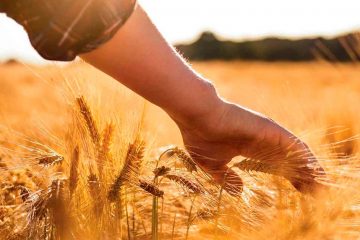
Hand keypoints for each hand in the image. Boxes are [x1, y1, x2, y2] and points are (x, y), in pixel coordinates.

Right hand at [176, 99, 324, 194]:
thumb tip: (240, 191)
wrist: (198, 116)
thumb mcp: (213, 165)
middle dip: (304, 176)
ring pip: (296, 153)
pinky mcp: (270, 129)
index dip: (289, 177)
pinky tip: (315, 172)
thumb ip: (227, 178)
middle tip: (317, 194)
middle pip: (290, 160)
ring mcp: (267, 134)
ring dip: (309, 170)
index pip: (276, 165)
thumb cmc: (200, 136)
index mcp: (250, 148)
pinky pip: (294, 145)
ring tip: (322, 186)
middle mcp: (262, 141)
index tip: (300, 192)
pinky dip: (306, 159)